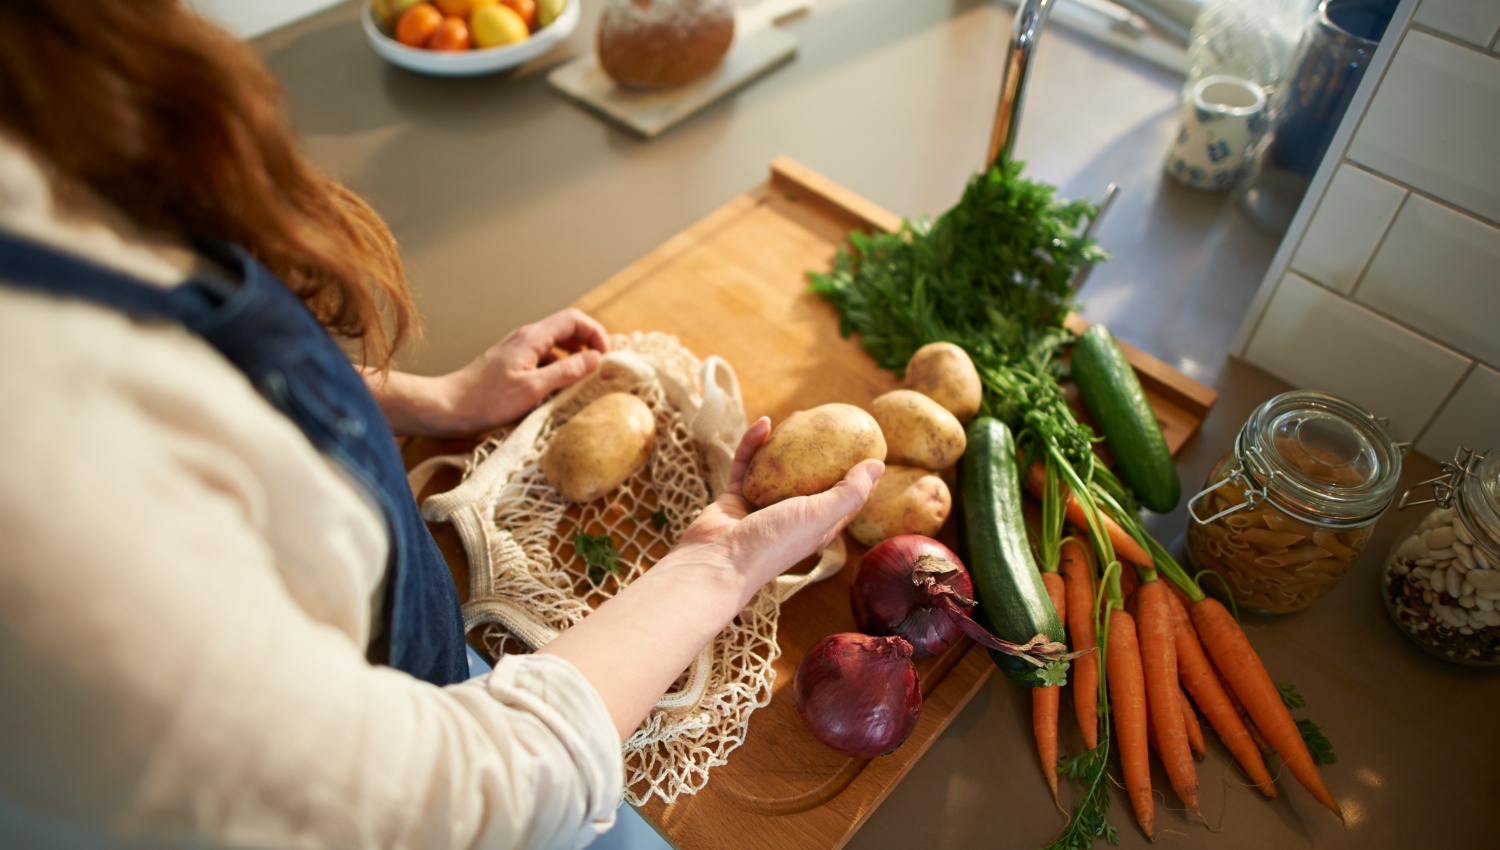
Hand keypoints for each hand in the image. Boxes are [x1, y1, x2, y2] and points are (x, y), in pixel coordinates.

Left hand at [368, 308, 610, 436]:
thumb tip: (595, 358)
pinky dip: (556, 368)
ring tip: (582, 380)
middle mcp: (525, 338)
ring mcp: (516, 350)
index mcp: (532, 338)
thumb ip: (566, 371)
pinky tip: (556, 390)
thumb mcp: (533, 389)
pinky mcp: (510, 363)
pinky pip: (541, 359)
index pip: (574, 319)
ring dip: (572, 358)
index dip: (595, 333)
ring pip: (554, 345)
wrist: (447, 406)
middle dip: (587, 344)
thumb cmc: (487, 400)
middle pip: (566, 329)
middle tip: (599, 367)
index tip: (605, 356)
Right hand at [666, 417, 883, 604]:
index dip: (857, 473)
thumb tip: (879, 465)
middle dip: (820, 450)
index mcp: (817, 524)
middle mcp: (792, 514)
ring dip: (786, 442)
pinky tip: (763, 422)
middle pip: (809, 477)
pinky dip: (753, 444)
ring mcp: (762, 505)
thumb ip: (850, 492)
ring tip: (798, 415)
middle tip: (829, 422)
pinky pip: (746, 464)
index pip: (844, 497)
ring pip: (776, 467)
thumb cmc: (775, 542)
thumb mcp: (822, 515)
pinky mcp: (736, 496)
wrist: (720, 559)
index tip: (865, 444)